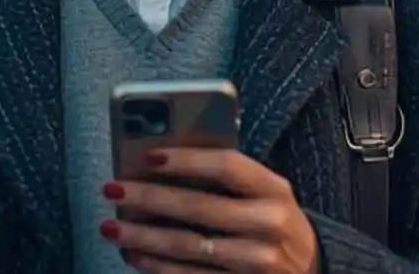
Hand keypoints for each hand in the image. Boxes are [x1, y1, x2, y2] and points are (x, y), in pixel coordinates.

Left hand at [100, 148, 317, 272]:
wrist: (307, 268)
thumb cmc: (269, 217)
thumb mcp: (263, 191)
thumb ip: (225, 177)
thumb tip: (159, 163)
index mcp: (274, 188)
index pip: (228, 166)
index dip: (187, 160)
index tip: (148, 156)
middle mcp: (269, 224)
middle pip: (200, 208)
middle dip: (149, 197)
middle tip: (112, 188)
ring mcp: (257, 262)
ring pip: (189, 247)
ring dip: (143, 236)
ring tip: (110, 226)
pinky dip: (156, 267)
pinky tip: (133, 255)